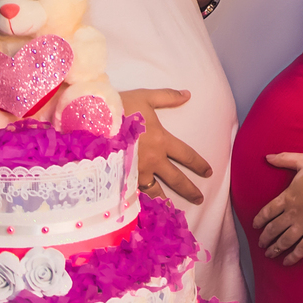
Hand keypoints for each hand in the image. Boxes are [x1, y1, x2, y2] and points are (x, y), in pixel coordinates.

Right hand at [120, 88, 211, 204]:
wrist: (94, 121)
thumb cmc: (121, 107)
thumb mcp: (146, 97)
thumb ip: (167, 97)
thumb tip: (187, 94)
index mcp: (162, 140)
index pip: (187, 155)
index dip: (199, 164)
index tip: (208, 172)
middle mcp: (153, 159)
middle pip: (176, 179)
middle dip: (190, 190)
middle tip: (199, 198)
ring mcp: (137, 171)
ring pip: (155, 190)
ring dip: (165, 199)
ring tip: (171, 208)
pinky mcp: (122, 177)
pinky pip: (135, 192)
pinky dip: (141, 200)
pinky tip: (144, 206)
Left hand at [254, 153, 302, 265]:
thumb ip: (285, 159)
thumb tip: (267, 156)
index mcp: (288, 197)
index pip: (268, 211)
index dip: (260, 219)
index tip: (255, 226)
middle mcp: (292, 214)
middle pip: (274, 228)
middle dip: (265, 237)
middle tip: (260, 243)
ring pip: (284, 240)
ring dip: (275, 248)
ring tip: (268, 253)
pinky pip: (301, 249)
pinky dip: (292, 257)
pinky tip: (286, 262)